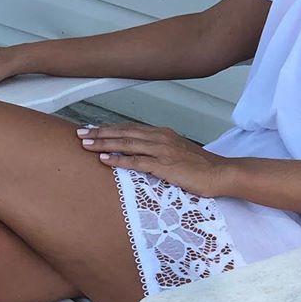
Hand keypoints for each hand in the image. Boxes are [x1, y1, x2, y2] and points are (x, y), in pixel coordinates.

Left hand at [76, 121, 226, 197]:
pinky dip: (119, 159)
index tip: (92, 129)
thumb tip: (141, 156)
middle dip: (100, 132)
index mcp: (162, 133)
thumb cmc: (200, 167)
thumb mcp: (176, 153)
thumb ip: (158, 151)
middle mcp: (160, 137)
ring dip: (104, 143)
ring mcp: (162, 150)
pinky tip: (105, 160)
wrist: (220, 173)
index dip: (109, 128)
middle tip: (80, 133)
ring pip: (126, 144)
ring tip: (86, 144)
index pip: (130, 128)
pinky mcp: (164, 165)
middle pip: (124, 133)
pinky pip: (137, 162)